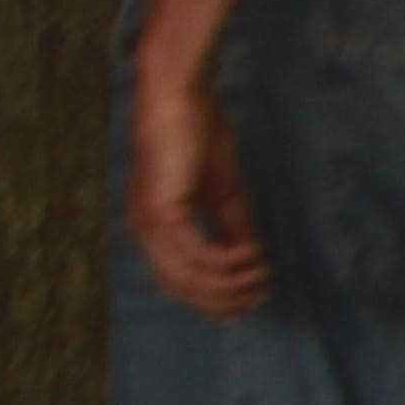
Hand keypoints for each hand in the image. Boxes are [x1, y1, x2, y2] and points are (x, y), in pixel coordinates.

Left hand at [128, 43, 268, 321]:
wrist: (180, 97)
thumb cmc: (197, 135)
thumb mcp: (220, 190)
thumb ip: (232, 225)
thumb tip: (249, 257)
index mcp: (152, 228)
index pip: (176, 280)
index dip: (210, 299)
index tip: (244, 308)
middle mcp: (143, 231)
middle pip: (181, 286)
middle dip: (222, 298)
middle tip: (258, 296)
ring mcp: (148, 222)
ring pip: (188, 275)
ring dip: (228, 283)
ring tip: (260, 275)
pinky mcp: (161, 210)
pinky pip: (195, 253)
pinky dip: (225, 261)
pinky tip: (250, 256)